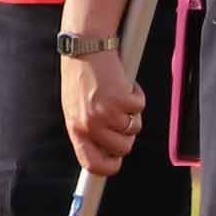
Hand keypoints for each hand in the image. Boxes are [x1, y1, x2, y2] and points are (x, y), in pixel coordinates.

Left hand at [58, 50, 142, 178]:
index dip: (108, 168)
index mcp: (75, 128)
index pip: (91, 163)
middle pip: (122, 148)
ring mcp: (105, 113)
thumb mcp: (77, 107)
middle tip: (119, 113)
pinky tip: (123, 83)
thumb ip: (89, 129)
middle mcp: (89, 124)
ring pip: (134, 128)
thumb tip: (110, 153)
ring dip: (132, 113)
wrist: (84, 47)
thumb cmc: (82, 77)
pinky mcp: (121, 100)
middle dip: (127, 133)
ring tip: (117, 95)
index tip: (117, 163)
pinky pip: (140, 108)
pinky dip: (137, 95)